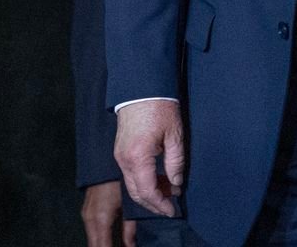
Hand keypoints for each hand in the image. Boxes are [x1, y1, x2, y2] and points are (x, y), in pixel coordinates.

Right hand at [80, 181, 136, 246]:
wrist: (104, 163)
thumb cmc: (118, 180)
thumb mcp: (128, 204)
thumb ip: (129, 227)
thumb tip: (131, 245)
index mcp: (100, 219)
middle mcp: (90, 219)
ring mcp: (86, 215)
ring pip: (92, 242)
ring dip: (102, 246)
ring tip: (115, 246)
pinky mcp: (87, 212)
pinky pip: (91, 233)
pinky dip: (99, 241)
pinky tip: (108, 243)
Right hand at [115, 100, 186, 217]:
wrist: (140, 87)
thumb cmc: (159, 107)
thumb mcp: (175, 135)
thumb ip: (175, 163)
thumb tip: (176, 183)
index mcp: (138, 158)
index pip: (148, 192)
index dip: (161, 204)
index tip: (172, 210)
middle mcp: (124, 160)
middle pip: (136, 193)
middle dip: (153, 203)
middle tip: (171, 205)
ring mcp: (119, 155)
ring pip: (131, 185)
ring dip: (148, 192)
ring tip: (169, 190)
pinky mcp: (120, 150)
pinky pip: (129, 174)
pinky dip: (142, 181)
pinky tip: (158, 178)